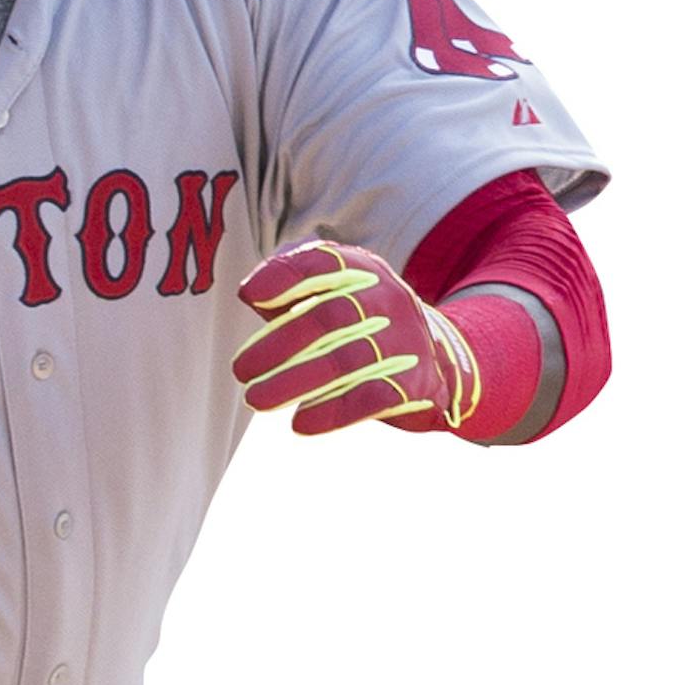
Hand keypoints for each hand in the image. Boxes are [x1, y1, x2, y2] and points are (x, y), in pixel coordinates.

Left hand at [233, 240, 481, 436]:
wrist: (442, 361)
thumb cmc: (366, 329)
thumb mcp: (334, 299)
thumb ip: (292, 293)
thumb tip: (250, 292)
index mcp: (364, 272)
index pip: (324, 263)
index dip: (285, 275)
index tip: (249, 295)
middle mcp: (388, 300)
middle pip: (327, 318)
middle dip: (278, 344)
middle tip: (242, 370)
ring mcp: (405, 340)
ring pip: (344, 360)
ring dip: (294, 381)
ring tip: (257, 398)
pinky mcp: (416, 382)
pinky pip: (372, 396)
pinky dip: (333, 411)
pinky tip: (301, 422)